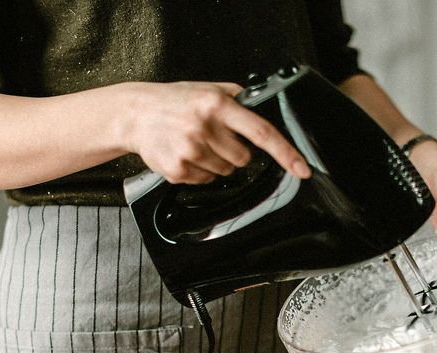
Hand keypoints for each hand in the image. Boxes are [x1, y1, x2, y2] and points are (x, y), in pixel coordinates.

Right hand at [124, 81, 310, 183]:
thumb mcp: (208, 88)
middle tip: (214, 138)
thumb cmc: (174, 100)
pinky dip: (200, 171)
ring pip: (226, 172)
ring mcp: (190, 150)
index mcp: (217, 104)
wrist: (134, 113)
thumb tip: (267, 110)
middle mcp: (204, 127)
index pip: (261, 132)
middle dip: (235, 152)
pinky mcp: (178, 169)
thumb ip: (237, 98)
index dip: (285, 153)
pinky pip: (205, 181)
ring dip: (217, 162)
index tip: (302, 169)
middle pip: (243, 158)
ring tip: (196, 143)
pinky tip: (185, 154)